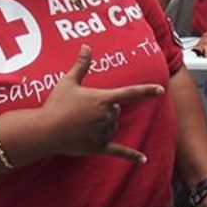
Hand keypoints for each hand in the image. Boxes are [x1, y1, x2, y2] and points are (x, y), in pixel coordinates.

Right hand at [40, 45, 165, 162]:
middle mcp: (106, 116)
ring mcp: (103, 133)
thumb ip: (81, 64)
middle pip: (116, 110)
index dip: (147, 91)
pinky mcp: (98, 147)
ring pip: (113, 126)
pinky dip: (132, 156)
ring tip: (81, 123)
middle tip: (82, 109)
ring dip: (104, 124)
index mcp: (103, 99)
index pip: (130, 93)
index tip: (161, 90)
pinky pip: (119, 151)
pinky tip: (144, 160)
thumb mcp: (69, 82)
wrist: (45, 130)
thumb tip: (86, 46)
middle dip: (104, 108)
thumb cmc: (57, 104)